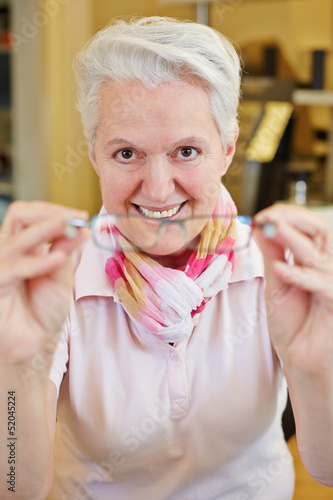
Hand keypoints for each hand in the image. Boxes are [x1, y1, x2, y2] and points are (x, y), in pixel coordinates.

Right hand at [0, 201, 88, 367]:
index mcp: (23, 246)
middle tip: (76, 218)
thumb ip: (67, 251)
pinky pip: (13, 267)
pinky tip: (59, 259)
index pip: (31, 215)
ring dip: (46, 229)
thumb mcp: (62, 276)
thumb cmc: (44, 310)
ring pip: (16, 238)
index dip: (55, 210)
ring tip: (73, 229)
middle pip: (19, 215)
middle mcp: (8, 251)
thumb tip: (81, 227)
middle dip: (50, 213)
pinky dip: (37, 261)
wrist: (33, 342)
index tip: (82, 216)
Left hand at [254, 204, 332, 376]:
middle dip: (294, 219)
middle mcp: (328, 268)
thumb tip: (262, 227)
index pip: (309, 227)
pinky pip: (324, 285)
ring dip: (294, 239)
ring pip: (320, 254)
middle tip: (269, 217)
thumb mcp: (276, 284)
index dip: (288, 216)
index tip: (262, 215)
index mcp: (315, 260)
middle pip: (322, 231)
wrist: (299, 358)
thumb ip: (273, 256)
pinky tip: (280, 269)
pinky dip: (301, 275)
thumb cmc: (292, 323)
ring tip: (271, 230)